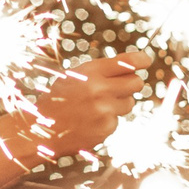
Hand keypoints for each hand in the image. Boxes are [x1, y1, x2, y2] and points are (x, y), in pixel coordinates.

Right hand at [18, 53, 146, 159]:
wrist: (42, 128)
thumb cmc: (59, 99)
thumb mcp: (74, 77)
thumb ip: (100, 72)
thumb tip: (132, 69)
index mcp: (90, 72)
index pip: (126, 62)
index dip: (140, 60)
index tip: (146, 60)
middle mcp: (99, 89)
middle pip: (136, 83)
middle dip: (131, 84)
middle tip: (119, 87)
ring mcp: (105, 110)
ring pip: (129, 103)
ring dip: (118, 104)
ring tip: (95, 107)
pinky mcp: (107, 128)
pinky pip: (117, 120)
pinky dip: (107, 120)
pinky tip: (90, 121)